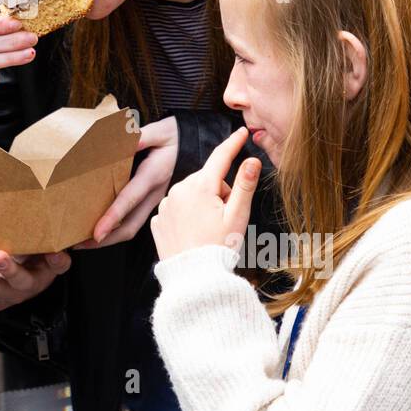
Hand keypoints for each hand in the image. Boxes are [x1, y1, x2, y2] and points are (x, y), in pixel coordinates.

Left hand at [0, 246, 70, 311]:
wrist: (17, 274)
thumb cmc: (29, 256)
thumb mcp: (43, 246)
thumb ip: (52, 239)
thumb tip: (57, 239)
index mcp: (44, 272)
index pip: (57, 267)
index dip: (56, 261)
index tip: (53, 252)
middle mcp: (25, 289)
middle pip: (19, 282)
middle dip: (6, 269)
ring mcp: (4, 297)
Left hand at [75, 116, 177, 248]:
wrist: (195, 145)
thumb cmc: (175, 138)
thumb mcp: (161, 131)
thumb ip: (143, 136)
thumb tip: (126, 140)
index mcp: (153, 176)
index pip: (130, 200)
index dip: (112, 218)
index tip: (96, 232)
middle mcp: (153, 195)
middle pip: (129, 226)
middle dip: (105, 239)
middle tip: (78, 244)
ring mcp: (153, 202)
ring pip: (131, 228)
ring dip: (108, 237)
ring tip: (83, 241)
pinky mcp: (151, 203)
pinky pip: (133, 221)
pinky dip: (115, 229)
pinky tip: (99, 227)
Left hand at [151, 127, 260, 261]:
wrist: (193, 278)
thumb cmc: (218, 248)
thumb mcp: (238, 215)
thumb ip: (245, 185)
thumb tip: (253, 160)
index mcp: (200, 186)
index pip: (220, 157)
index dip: (233, 144)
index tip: (242, 132)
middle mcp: (178, 190)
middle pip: (207, 180)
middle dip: (220, 192)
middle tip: (225, 218)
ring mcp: (165, 205)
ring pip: (191, 194)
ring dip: (202, 204)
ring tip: (208, 230)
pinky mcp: (157, 220)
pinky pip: (177, 209)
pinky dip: (186, 217)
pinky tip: (192, 234)